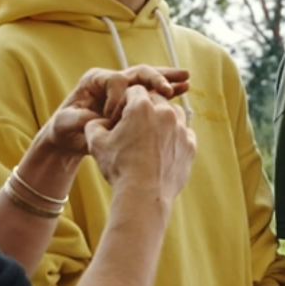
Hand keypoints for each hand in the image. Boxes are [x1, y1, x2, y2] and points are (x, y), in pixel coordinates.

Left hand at [45, 66, 189, 160]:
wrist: (71, 138)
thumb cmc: (65, 129)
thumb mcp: (65, 124)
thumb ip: (78, 119)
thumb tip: (96, 118)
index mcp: (95, 80)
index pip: (116, 80)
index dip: (118, 99)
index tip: (113, 119)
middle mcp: (112, 80)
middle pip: (138, 72)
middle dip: (155, 78)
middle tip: (167, 89)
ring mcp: (125, 89)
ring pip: (149, 79)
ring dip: (168, 79)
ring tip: (186, 79)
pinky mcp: (134, 101)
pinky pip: (154, 93)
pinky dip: (168, 91)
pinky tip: (184, 89)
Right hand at [85, 85, 194, 201]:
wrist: (143, 195)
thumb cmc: (119, 168)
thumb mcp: (96, 143)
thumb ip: (94, 125)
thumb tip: (97, 121)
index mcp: (142, 107)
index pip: (134, 91)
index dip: (125, 101)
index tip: (119, 116)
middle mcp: (166, 113)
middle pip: (156, 99)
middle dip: (145, 108)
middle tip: (135, 125)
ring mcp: (182, 129)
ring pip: (174, 113)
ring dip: (163, 118)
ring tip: (151, 134)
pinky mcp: (190, 146)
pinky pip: (184, 133)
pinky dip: (175, 136)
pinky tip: (163, 148)